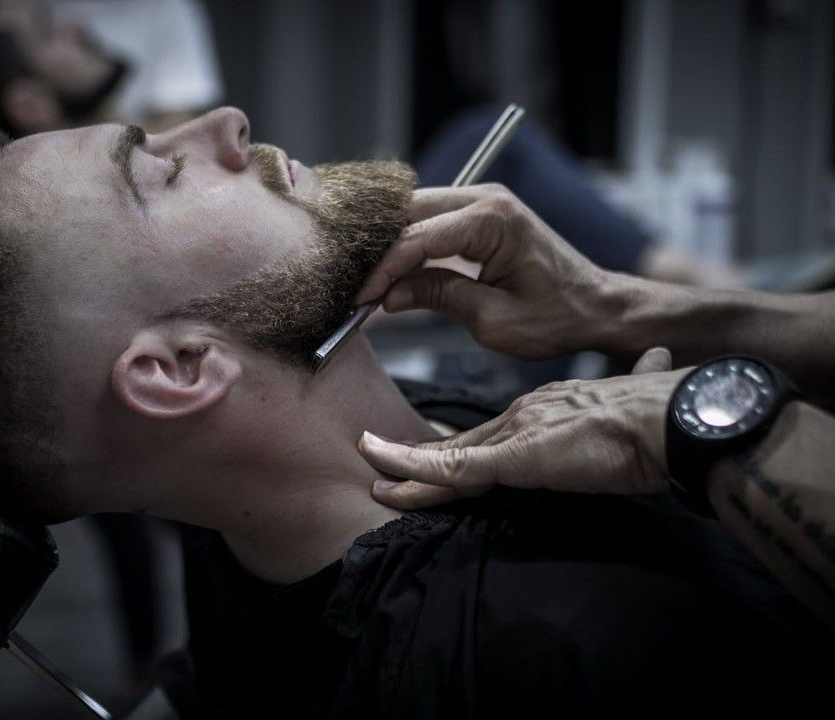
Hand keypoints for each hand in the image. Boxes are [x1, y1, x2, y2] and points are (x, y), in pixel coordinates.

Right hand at [355, 185, 625, 358]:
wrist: (598, 306)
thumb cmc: (557, 316)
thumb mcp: (492, 319)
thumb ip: (439, 297)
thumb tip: (391, 295)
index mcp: (493, 221)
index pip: (417, 239)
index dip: (383, 270)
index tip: (360, 298)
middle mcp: (488, 199)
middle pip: (410, 212)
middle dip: (380, 250)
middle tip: (359, 286)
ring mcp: (486, 200)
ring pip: (417, 211)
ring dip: (393, 244)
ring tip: (373, 280)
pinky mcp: (484, 212)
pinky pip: (434, 219)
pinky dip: (411, 241)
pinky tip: (396, 268)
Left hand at [359, 348, 685, 509]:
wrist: (669, 418)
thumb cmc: (659, 412)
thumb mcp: (640, 394)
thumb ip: (638, 378)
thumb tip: (657, 361)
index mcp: (546, 410)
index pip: (489, 434)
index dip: (455, 448)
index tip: (428, 456)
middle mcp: (524, 416)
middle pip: (460, 445)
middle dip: (418, 457)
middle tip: (378, 458)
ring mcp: (517, 433)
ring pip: (448, 458)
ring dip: (403, 466)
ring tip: (371, 469)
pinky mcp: (517, 456)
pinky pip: (456, 470)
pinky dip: (418, 474)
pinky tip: (391, 480)